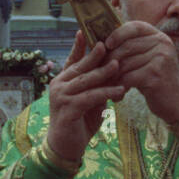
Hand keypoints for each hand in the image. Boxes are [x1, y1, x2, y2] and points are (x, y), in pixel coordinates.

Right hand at [45, 31, 126, 164]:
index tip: (84, 30)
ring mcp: (61, 97)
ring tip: (119, 65)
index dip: (78, 46)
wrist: (65, 148)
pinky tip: (120, 91)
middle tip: (109, 44)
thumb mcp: (89, 101)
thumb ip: (96, 87)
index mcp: (62, 81)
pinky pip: (90, 97)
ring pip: (86, 80)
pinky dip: (106, 93)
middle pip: (80, 67)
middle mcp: (58, 85)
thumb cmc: (78, 123)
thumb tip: (112, 72)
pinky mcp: (68, 109)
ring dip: (104, 73)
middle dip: (95, 55)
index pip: (72, 60)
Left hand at [106, 21, 178, 125]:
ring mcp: (160, 58)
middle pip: (126, 46)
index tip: (106, 44)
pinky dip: (119, 87)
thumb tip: (101, 43)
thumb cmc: (155, 78)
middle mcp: (162, 43)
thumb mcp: (147, 57)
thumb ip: (131, 47)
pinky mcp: (156, 74)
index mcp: (159, 36)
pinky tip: (117, 96)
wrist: (176, 101)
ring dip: (112, 77)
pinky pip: (128, 77)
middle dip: (109, 60)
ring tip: (106, 87)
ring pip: (125, 64)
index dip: (118, 33)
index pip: (135, 26)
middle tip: (99, 72)